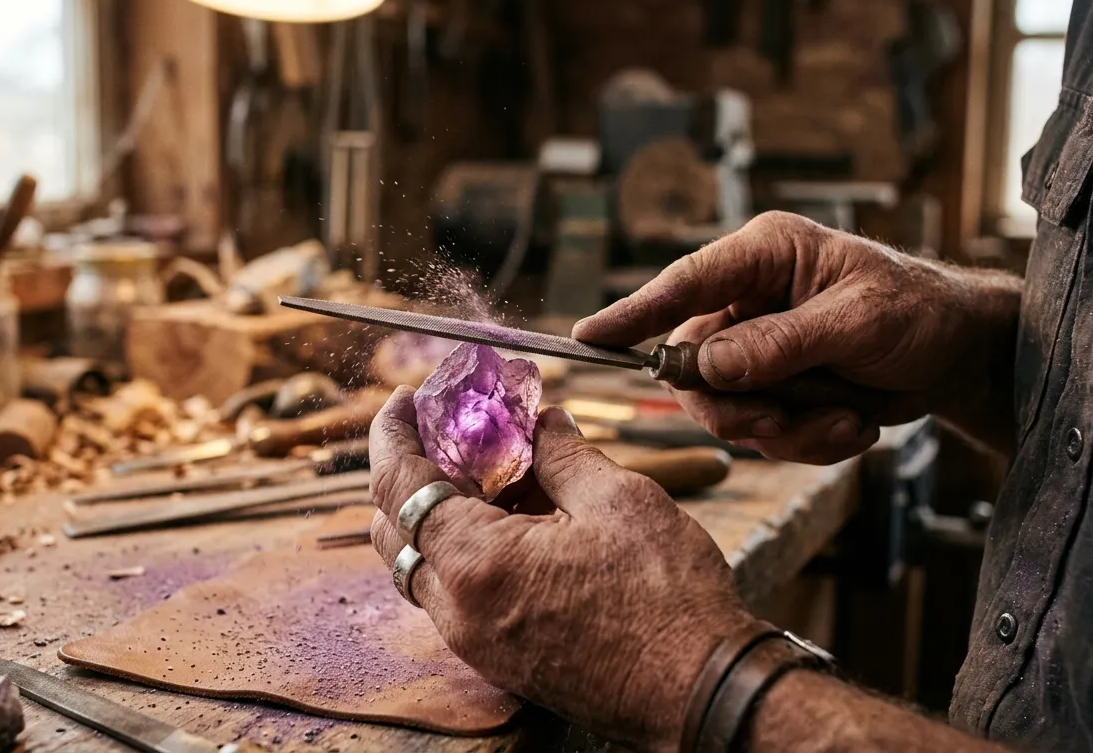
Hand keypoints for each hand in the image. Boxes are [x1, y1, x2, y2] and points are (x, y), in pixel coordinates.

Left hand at [368, 387, 752, 750]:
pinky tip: (517, 521)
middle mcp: (460, 610)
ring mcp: (476, 642)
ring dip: (440, 514)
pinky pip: (457, 596)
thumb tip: (541, 423)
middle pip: (395, 531)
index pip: (398, 486)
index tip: (404, 400)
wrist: (699, 691)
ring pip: (423, 566)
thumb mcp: (618, 499)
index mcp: (477, 562)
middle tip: (447, 431)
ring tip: (491, 471)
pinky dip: (467, 551)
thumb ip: (563, 454)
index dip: (393, 434)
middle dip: (410, 473)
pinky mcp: (500, 659)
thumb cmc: (667, 601)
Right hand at [573, 212, 1019, 462]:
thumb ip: (779, 344)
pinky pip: (760, 433)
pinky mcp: (773, 390)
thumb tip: (705, 365)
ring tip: (847, 419)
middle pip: (694, 368)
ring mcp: (758, 348)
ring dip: (787, 429)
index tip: (588, 336)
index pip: (684, 284)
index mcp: (765, 256)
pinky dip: (806, 441)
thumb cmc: (920, 315)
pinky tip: (852, 426)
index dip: (634, 313)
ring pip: (726, 410)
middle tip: (791, 417)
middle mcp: (748, 300)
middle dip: (743, 406)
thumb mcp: (858, 323)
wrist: (960, 359)